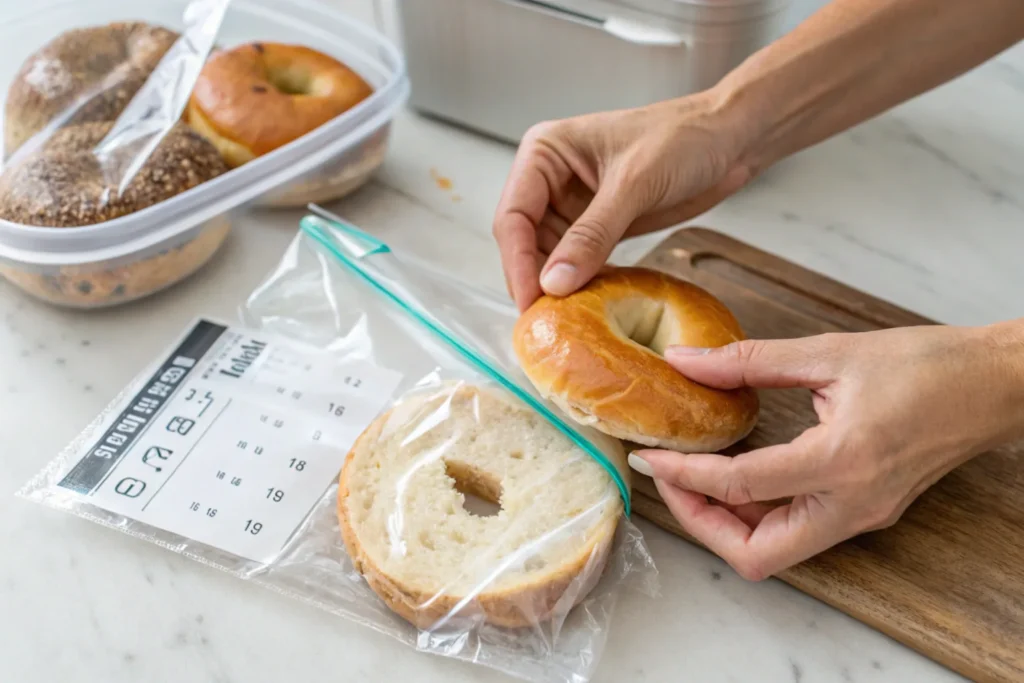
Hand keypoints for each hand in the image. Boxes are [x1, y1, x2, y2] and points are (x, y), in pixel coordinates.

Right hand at [492, 93, 755, 310]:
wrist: (729, 138)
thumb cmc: (684, 138)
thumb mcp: (635, 185)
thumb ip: (592, 235)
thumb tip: (553, 283)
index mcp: (544, 153)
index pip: (513, 216)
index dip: (517, 263)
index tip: (531, 301)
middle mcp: (549, 179)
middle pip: (523, 242)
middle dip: (532, 279)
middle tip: (544, 323)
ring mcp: (571, 205)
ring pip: (547, 257)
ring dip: (555, 287)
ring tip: (564, 322)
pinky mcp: (596, 226)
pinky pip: (576, 262)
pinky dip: (579, 284)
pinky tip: (587, 307)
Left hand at [628, 321, 1023, 580]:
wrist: (996, 384)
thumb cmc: (928, 364)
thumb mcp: (831, 353)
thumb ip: (750, 361)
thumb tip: (686, 361)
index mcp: (843, 461)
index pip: (741, 486)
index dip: (684, 474)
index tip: (650, 456)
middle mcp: (852, 504)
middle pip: (756, 555)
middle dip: (701, 524)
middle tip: (671, 479)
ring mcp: (862, 516)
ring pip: (777, 551)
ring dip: (727, 523)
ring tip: (695, 475)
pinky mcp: (866, 512)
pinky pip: (799, 531)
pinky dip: (758, 513)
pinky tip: (739, 475)